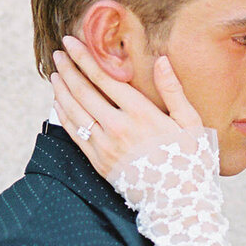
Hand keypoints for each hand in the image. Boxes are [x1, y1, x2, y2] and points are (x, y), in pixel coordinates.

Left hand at [51, 36, 203, 182]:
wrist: (178, 201)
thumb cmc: (190, 160)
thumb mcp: (190, 123)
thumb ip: (173, 90)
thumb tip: (161, 61)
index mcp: (141, 114)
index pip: (104, 78)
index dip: (85, 58)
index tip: (71, 43)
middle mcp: (118, 128)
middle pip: (83, 92)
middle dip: (69, 69)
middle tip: (58, 53)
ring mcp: (105, 146)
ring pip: (75, 111)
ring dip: (62, 90)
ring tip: (55, 74)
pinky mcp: (99, 162)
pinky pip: (75, 133)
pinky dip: (64, 115)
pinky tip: (59, 103)